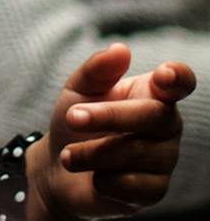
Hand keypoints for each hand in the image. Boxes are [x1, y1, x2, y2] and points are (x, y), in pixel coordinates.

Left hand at [25, 43, 194, 219]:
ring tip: (69, 156)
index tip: (163, 76)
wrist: (58, 168)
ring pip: (137, 152)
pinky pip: (132, 185)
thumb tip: (120, 49)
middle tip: (71, 118)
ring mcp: (165, 159)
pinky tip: (94, 177)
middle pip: (153, 116)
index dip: (177, 78)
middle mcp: (166, 126)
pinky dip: (102, 181)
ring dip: (92, 153)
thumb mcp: (77, 90)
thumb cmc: (75, 122)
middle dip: (108, 116)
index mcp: (151, 94)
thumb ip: (97, 70)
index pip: (179, 82)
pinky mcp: (155, 190)